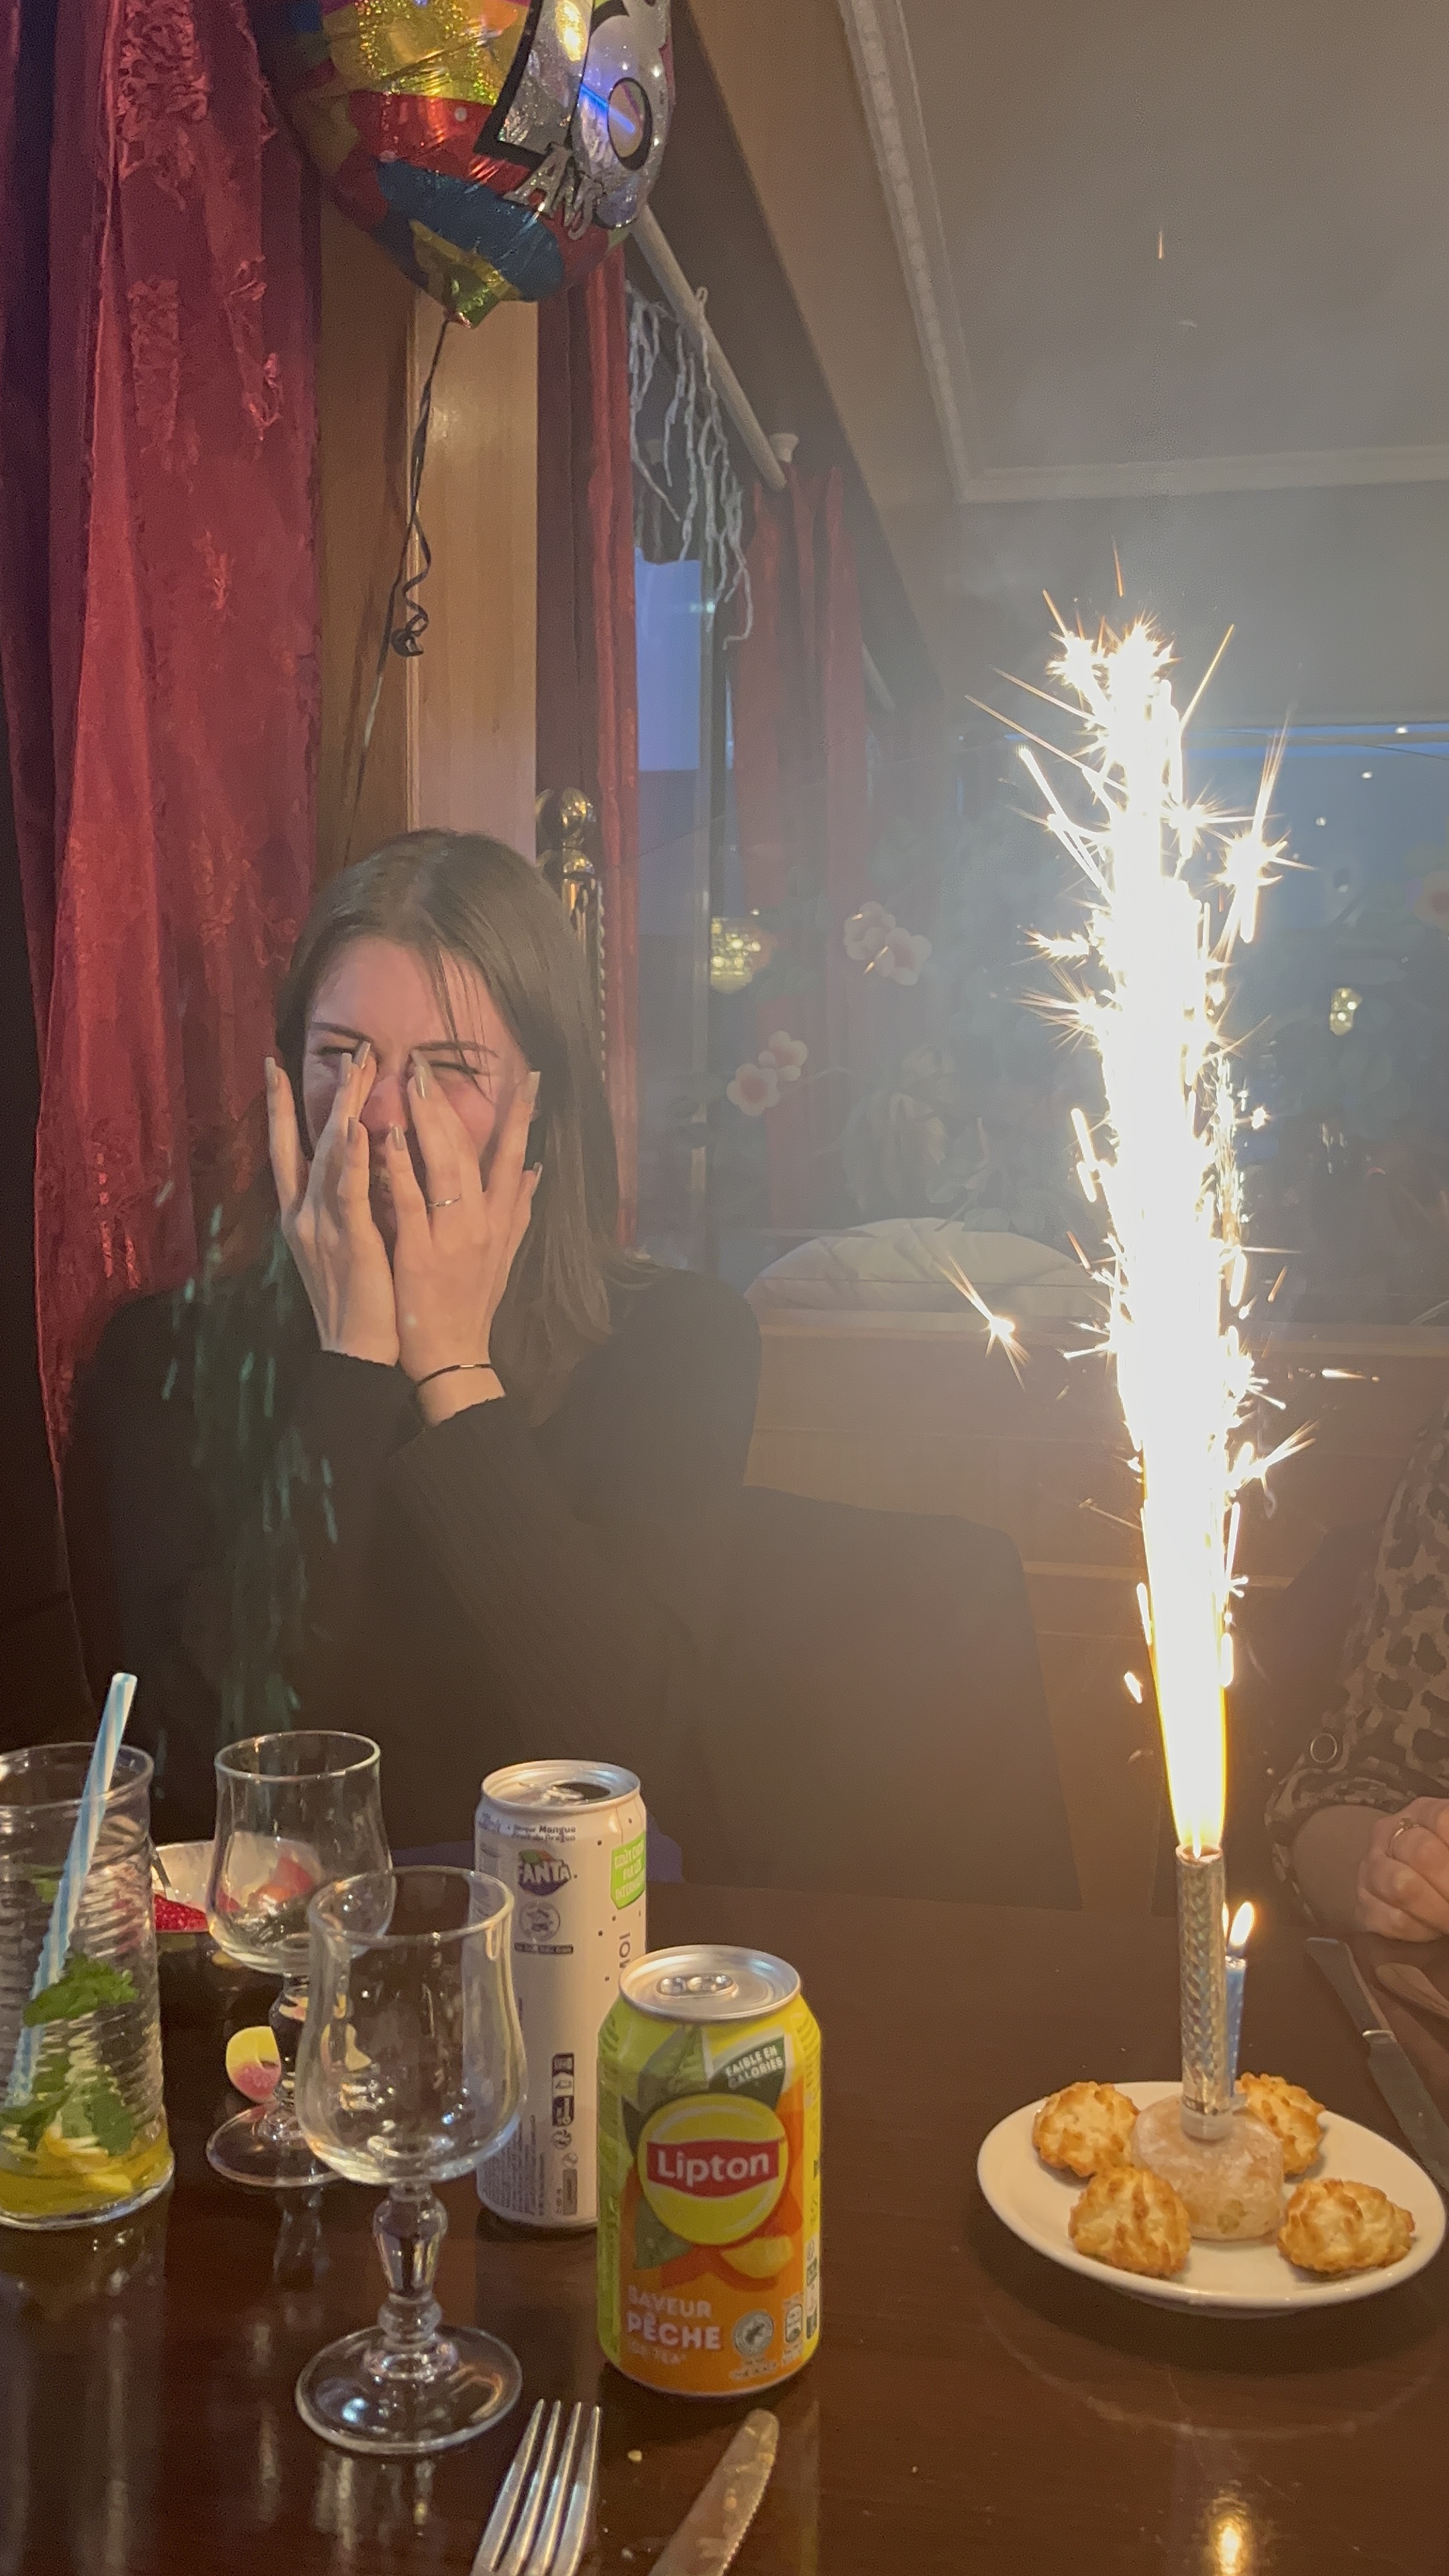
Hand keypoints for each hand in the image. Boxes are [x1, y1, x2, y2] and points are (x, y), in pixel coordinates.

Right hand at [267, 1048, 399, 1366]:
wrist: (354, 1350)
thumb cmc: (355, 1298)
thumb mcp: (339, 1243)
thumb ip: (341, 1203)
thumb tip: (350, 1165)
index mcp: (299, 1213)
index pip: (284, 1149)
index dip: (278, 1107)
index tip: (273, 1064)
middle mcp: (303, 1213)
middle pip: (305, 1140)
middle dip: (323, 1093)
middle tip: (346, 1049)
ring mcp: (323, 1225)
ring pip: (331, 1157)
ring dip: (345, 1109)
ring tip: (358, 1068)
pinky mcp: (349, 1241)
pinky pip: (350, 1193)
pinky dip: (355, 1160)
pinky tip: (362, 1129)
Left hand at [383, 1055, 539, 1413]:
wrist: (454, 1357)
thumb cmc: (472, 1305)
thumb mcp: (505, 1256)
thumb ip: (520, 1211)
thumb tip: (537, 1171)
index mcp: (500, 1221)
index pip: (512, 1157)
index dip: (521, 1117)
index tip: (527, 1078)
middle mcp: (482, 1222)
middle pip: (473, 1151)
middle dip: (452, 1104)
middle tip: (429, 1063)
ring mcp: (452, 1236)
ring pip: (445, 1167)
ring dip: (428, 1121)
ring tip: (410, 1081)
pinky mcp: (420, 1252)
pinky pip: (410, 1202)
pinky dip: (401, 1167)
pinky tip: (388, 1136)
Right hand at [1355, 1799, 1448, 1939]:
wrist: (1422, 1898)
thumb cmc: (1443, 1871)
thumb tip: (1447, 1872)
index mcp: (1421, 1814)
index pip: (1442, 1819)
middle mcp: (1388, 1834)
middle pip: (1423, 1854)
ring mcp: (1370, 1870)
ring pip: (1402, 1886)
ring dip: (1437, 1910)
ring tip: (1448, 1920)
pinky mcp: (1363, 1907)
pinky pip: (1393, 1921)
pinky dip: (1422, 1930)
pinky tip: (1432, 1929)